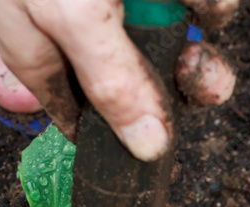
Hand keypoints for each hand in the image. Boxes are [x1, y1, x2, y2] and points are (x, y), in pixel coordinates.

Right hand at [0, 0, 236, 157]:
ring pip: (175, 26)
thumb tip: (146, 149)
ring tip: (200, 3)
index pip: (81, 112)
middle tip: (206, 76)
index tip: (158, 148)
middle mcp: (83, 21)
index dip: (120, 133)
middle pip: (141, 74)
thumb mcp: (73, 15)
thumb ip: (111, 82)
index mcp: (43, 46)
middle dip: (181, 76)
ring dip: (202, 19)